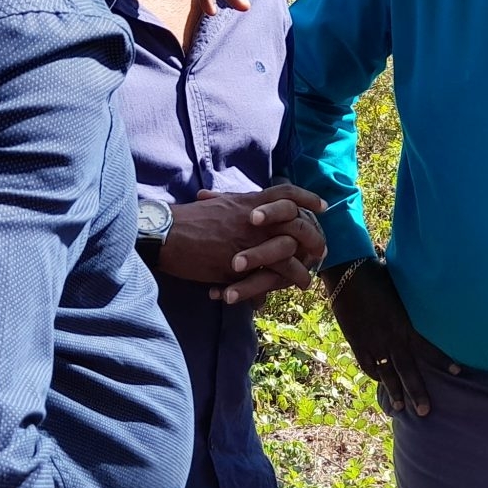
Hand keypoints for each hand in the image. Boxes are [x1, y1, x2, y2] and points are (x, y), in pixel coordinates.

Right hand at [154, 186, 327, 302]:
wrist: (165, 234)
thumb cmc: (186, 219)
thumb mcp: (216, 204)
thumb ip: (233, 204)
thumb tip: (235, 205)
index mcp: (248, 202)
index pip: (286, 194)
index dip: (307, 198)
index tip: (322, 207)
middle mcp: (253, 220)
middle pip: (297, 225)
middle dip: (314, 238)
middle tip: (321, 249)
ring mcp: (247, 242)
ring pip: (287, 256)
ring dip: (300, 271)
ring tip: (305, 281)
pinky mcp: (237, 265)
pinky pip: (265, 277)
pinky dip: (275, 287)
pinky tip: (279, 294)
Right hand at [327, 260, 458, 416]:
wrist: (348, 273)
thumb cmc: (377, 274)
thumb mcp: (401, 290)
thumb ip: (413, 305)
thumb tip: (429, 301)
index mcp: (404, 324)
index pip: (428, 348)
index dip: (443, 360)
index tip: (459, 372)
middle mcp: (390, 338)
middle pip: (407, 371)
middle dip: (417, 392)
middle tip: (425, 412)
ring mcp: (372, 342)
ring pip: (386, 374)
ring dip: (394, 392)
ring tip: (400, 409)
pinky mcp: (357, 342)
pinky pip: (368, 364)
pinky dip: (375, 374)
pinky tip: (380, 382)